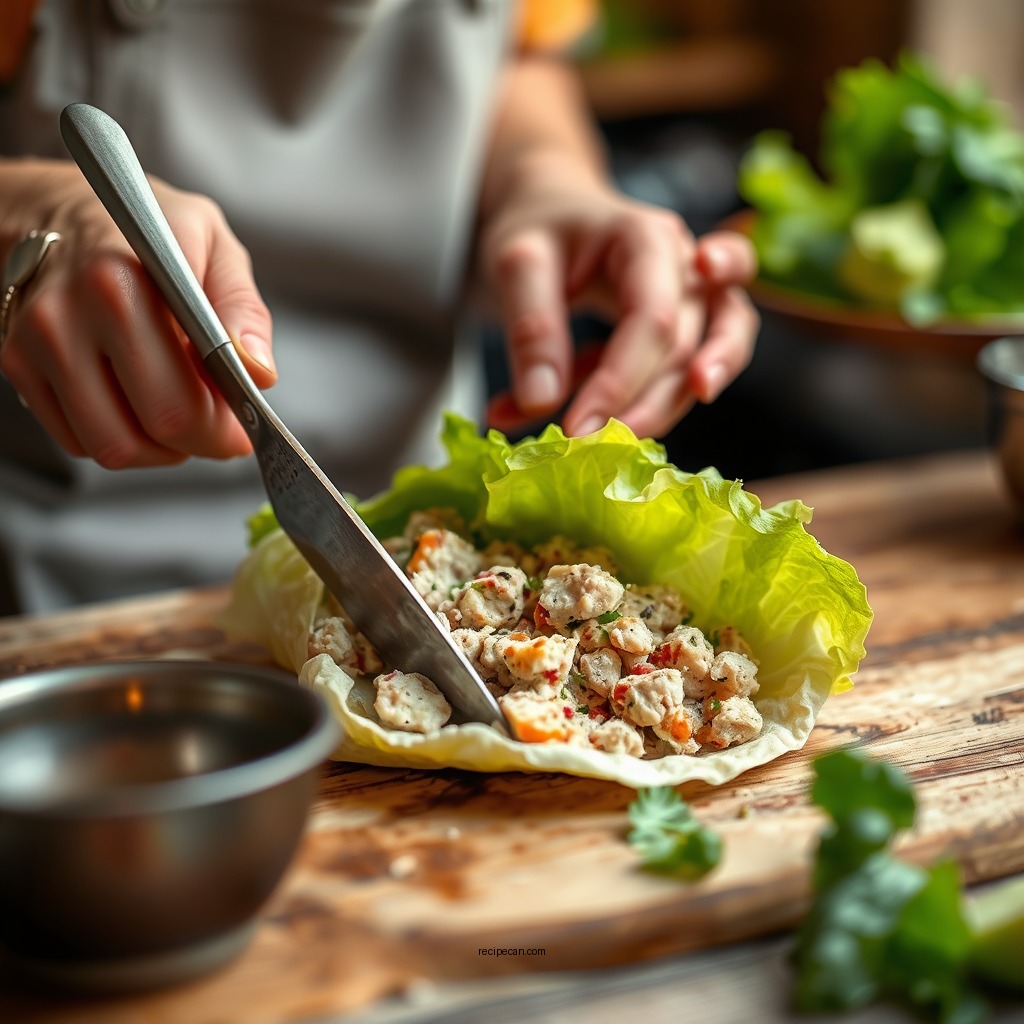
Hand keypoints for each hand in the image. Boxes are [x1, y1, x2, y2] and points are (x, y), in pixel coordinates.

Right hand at [0, 159, 274, 467]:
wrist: (60, 205)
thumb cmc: (150, 228)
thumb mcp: (212, 243)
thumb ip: (242, 310)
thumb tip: (259, 373)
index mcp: (121, 285)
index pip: (177, 403)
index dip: (219, 431)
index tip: (241, 429)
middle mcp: (68, 318)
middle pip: (146, 432)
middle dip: (197, 442)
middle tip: (218, 427)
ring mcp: (35, 346)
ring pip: (110, 447)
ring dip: (158, 449)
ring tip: (180, 415)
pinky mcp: (18, 365)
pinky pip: (78, 441)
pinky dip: (120, 438)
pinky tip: (141, 406)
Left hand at [479, 154, 758, 438]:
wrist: (550, 209)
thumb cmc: (538, 227)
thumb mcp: (517, 261)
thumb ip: (531, 327)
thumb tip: (542, 402)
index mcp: (648, 240)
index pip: (654, 319)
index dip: (621, 380)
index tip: (579, 429)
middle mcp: (683, 268)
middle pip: (691, 345)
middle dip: (650, 404)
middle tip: (602, 447)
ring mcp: (691, 299)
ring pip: (708, 359)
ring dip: (667, 408)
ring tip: (629, 439)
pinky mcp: (679, 330)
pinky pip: (669, 373)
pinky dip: (619, 402)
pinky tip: (553, 417)